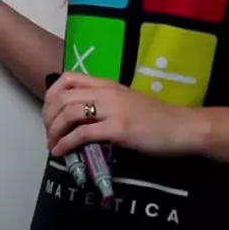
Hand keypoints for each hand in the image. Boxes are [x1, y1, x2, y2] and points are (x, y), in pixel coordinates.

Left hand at [43, 71, 205, 157]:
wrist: (180, 127)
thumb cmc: (154, 117)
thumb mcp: (124, 101)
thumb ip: (102, 103)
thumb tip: (78, 117)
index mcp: (106, 84)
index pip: (68, 78)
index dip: (51, 94)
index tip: (48, 112)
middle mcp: (106, 92)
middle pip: (63, 96)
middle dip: (48, 116)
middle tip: (48, 133)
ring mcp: (112, 109)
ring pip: (69, 113)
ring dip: (54, 131)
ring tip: (52, 145)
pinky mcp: (118, 128)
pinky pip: (83, 133)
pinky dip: (67, 143)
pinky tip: (62, 152)